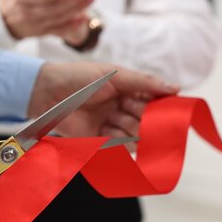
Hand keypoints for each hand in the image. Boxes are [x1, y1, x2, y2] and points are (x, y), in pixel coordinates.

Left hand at [28, 62, 179, 140]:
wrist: (46, 91)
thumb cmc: (78, 77)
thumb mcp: (113, 74)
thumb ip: (142, 82)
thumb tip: (175, 88)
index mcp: (127, 90)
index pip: (153, 100)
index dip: (162, 106)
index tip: (172, 111)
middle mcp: (121, 108)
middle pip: (144, 120)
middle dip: (147, 121)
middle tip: (143, 118)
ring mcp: (110, 124)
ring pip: (133, 134)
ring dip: (134, 132)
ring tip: (126, 127)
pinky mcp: (97, 139)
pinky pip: (117, 147)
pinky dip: (122, 145)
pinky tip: (119, 140)